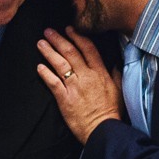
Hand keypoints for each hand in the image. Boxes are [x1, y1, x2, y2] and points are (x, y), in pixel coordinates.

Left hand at [37, 27, 122, 144]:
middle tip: (48, 31)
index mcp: (100, 73)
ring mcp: (74, 87)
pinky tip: (39, 66)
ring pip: (60, 64)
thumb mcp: (119, 90)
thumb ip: (115, 74)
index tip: (69, 28)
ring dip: (49, 52)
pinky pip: (52, 83)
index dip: (77, 36)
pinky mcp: (65, 99)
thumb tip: (114, 63)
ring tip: (40, 43)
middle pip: (70, 52)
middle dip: (58, 39)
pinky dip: (45, 73)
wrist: (103, 130)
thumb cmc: (112, 112)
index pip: (88, 48)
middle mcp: (86, 76)